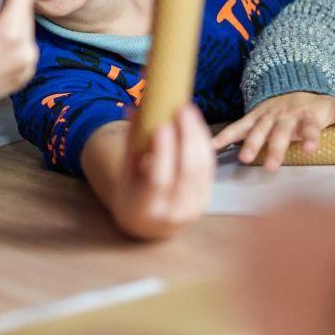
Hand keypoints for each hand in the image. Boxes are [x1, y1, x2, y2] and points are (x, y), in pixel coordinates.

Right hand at [110, 104, 214, 239]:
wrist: (149, 226)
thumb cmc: (132, 195)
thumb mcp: (125, 174)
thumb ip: (131, 144)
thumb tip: (134, 110)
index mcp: (147, 209)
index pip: (159, 179)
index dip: (163, 151)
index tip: (162, 125)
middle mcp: (174, 212)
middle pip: (187, 170)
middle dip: (188, 136)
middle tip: (182, 108)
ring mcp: (194, 207)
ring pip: (202, 167)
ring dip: (198, 135)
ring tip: (189, 111)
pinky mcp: (206, 198)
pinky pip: (209, 167)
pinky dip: (204, 143)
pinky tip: (197, 125)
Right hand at [212, 90, 334, 170]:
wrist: (290, 87)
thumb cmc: (315, 106)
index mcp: (307, 115)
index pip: (310, 127)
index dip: (311, 136)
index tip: (312, 148)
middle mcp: (285, 115)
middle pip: (280, 132)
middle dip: (275, 147)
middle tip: (271, 167)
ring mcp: (267, 116)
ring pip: (258, 129)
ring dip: (250, 143)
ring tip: (245, 158)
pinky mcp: (253, 117)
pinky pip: (238, 126)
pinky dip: (225, 135)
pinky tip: (212, 146)